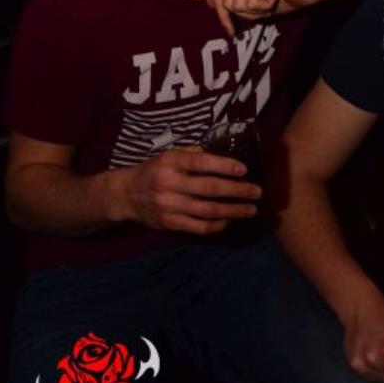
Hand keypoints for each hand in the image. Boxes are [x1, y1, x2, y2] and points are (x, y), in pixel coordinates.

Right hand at [113, 147, 261, 234]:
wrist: (126, 194)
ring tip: (251, 209)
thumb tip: (225, 155)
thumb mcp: (169, 156)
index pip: (201, 162)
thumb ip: (194, 154)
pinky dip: (217, 225)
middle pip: (209, 188)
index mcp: (170, 162)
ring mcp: (169, 205)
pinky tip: (230, 221)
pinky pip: (198, 227)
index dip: (224, 165)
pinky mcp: (169, 223)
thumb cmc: (155, 170)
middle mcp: (169, 183)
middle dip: (237, 191)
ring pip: (207, 210)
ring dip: (233, 211)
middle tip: (257, 192)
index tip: (244, 169)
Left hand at [209, 0, 320, 34]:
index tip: (232, 32)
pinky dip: (264, 5)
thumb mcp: (253, 6)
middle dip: (248, 12)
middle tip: (266, 5)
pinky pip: (251, 1)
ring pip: (238, 3)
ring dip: (258, 9)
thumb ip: (234, 3)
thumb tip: (210, 2)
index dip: (223, 17)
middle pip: (228, 3)